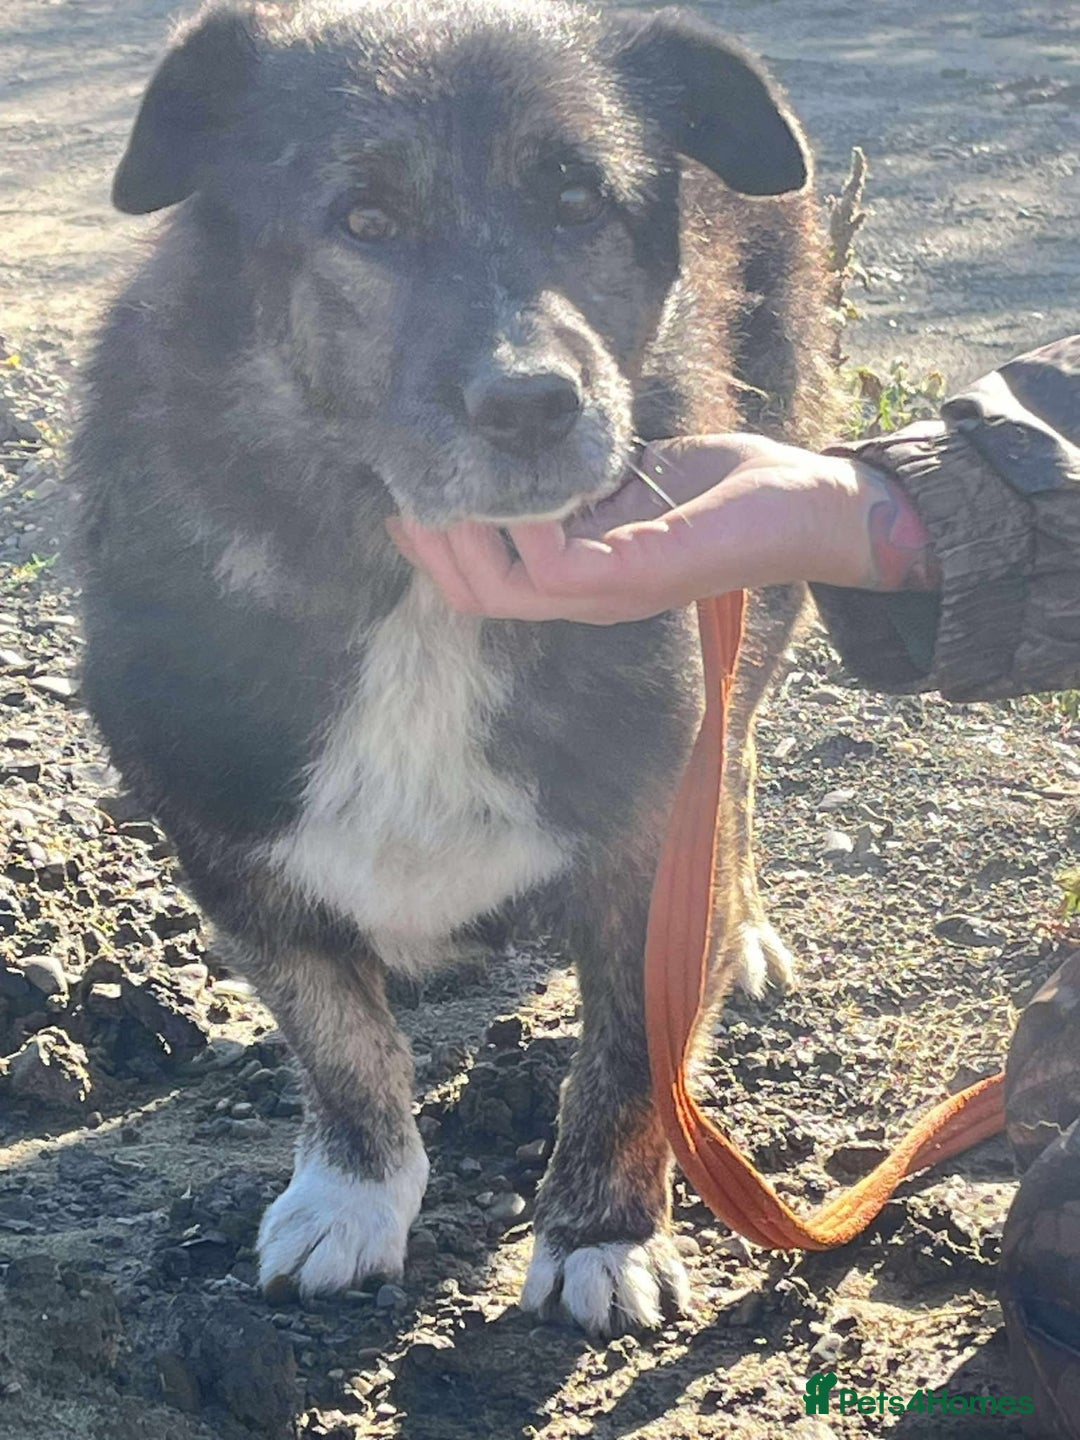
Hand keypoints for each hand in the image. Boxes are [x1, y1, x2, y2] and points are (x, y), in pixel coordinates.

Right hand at [386, 434, 938, 623]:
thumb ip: (572, 472)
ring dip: (464, 536)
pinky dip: (523, 525)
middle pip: (476, 596)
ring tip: (452, 483)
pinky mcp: (636, 576)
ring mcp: (608, 595)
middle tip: (413, 487)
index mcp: (579, 576)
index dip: (434, 545)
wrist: (805, 506)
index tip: (408, 491)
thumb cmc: (725, 487)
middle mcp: (585, 597)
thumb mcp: (628, 475)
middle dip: (431, 545)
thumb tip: (518, 437)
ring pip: (499, 589)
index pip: (481, 583)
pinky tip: (524, 483)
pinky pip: (550, 566)